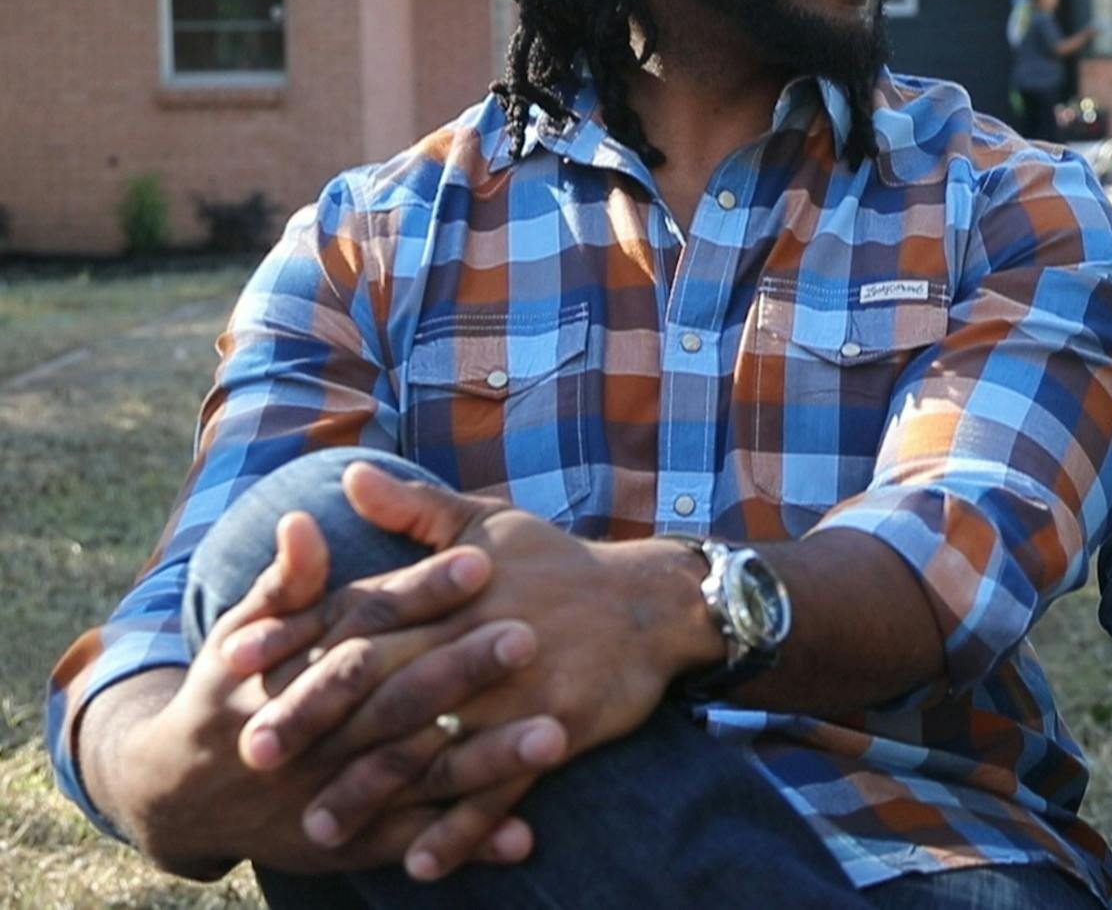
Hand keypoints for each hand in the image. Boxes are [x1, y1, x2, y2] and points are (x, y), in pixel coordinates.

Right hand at [103, 511, 555, 879]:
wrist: (177, 793)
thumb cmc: (223, 691)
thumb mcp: (242, 632)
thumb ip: (283, 581)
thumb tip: (303, 519)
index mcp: (295, 669)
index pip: (367, 622)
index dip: (423, 592)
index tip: (482, 561)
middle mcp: (318, 734)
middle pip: (399, 696)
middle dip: (464, 669)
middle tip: (530, 637)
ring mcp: (335, 792)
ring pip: (417, 773)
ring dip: (486, 760)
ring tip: (554, 735)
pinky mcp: (349, 843)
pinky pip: (415, 843)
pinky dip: (468, 841)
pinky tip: (523, 837)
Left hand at [238, 464, 703, 877]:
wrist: (653, 604)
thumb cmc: (561, 564)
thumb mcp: (490, 523)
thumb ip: (416, 508)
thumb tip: (348, 475)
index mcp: (452, 589)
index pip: (360, 610)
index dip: (296, 633)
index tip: (234, 660)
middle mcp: (476, 638)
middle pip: (381, 682)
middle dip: (314, 719)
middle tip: (252, 754)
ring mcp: (516, 691)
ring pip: (432, 745)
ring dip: (371, 791)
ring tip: (318, 828)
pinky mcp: (555, 731)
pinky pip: (499, 789)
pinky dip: (458, 829)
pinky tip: (416, 862)